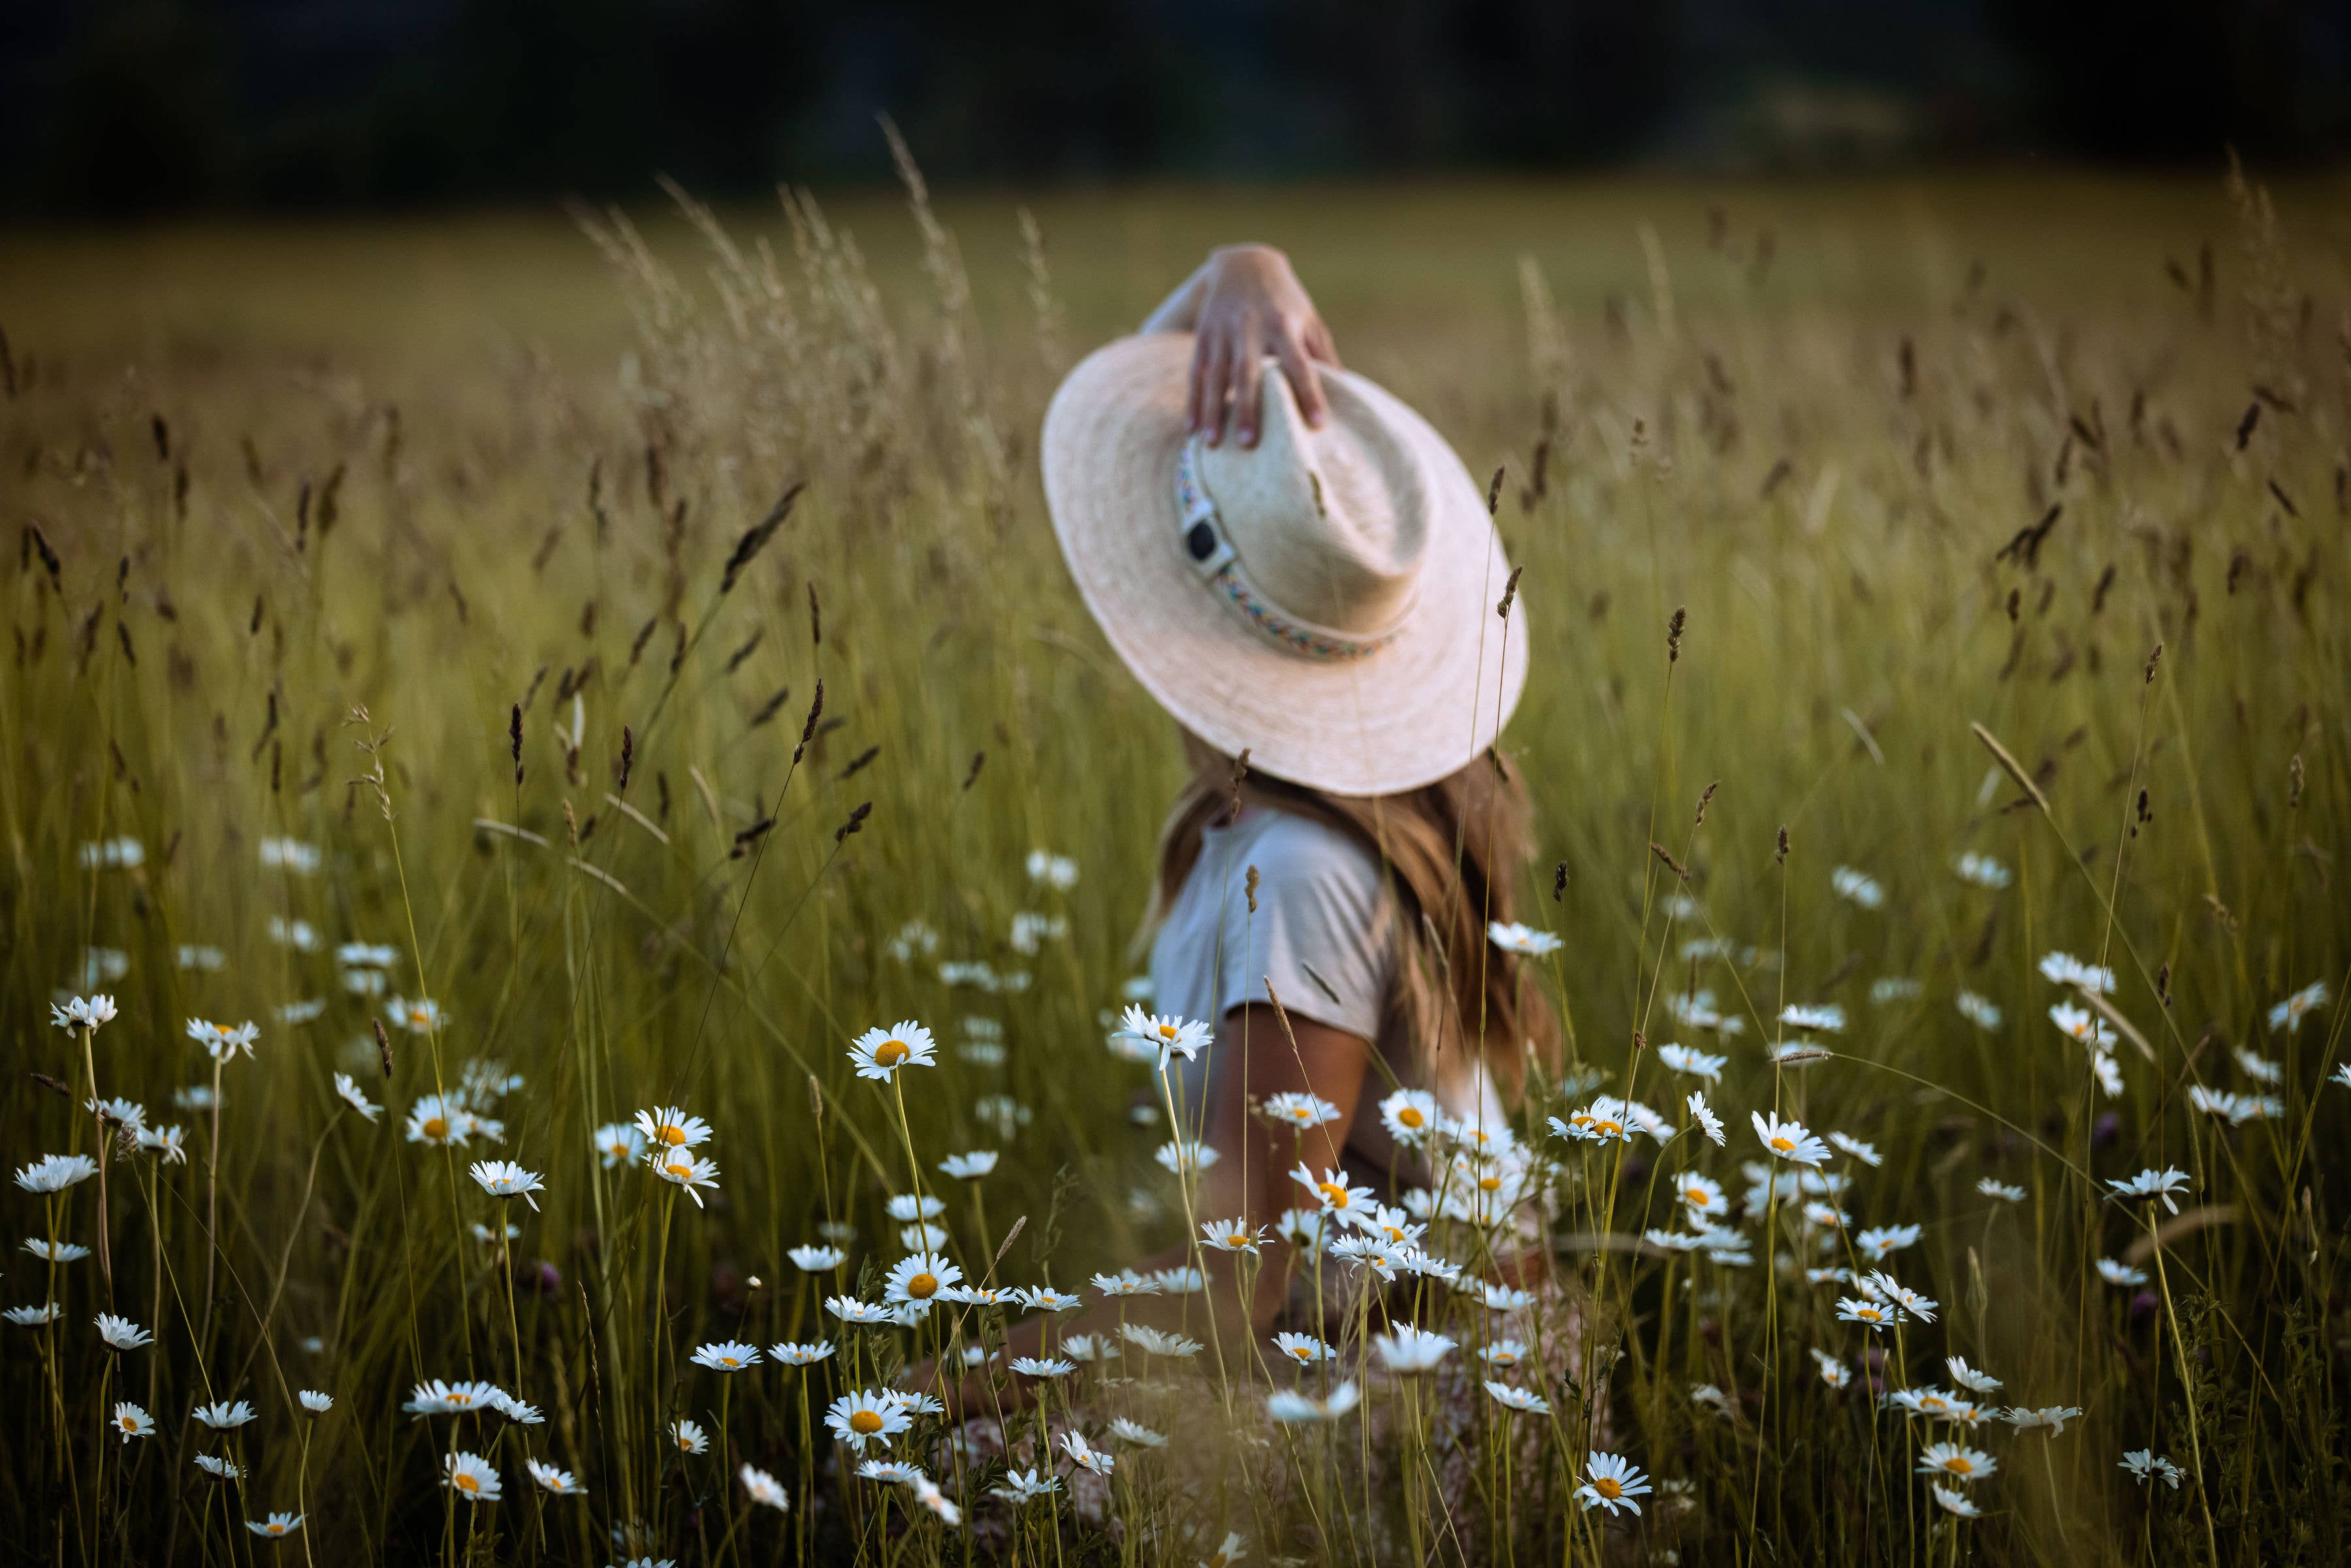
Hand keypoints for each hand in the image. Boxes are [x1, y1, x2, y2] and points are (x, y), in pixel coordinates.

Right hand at [1141, 245, 1340, 446]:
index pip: (1299, 364)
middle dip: (1247, 408)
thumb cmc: (1285, 300)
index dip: (1310, 393)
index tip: (1318, 424)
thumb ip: (1323, 355)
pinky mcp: (1203, 336)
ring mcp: (1222, 332)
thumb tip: (1346, 393)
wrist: (1243, 263)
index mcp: (1283, 324)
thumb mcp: (1309, 319)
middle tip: (1249, 443)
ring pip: (1216, 375)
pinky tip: (1193, 429)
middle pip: (1249, 372)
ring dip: (1213, 411)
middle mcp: (1250, 327)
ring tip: (1214, 445)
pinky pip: (1195, 373)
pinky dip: (1193, 402)